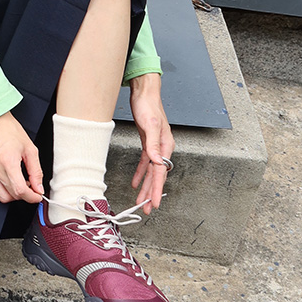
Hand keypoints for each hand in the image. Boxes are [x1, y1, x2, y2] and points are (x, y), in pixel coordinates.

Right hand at [0, 111, 43, 204]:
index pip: (20, 190)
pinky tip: (10, 178)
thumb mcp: (30, 149)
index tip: (38, 195)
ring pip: (1, 196)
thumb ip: (36, 171)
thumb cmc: (10, 131)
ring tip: (20, 181)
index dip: (32, 197)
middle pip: (11, 196)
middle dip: (24, 196)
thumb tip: (39, 188)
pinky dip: (4, 188)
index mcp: (8, 162)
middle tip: (31, 186)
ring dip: (13, 194)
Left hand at [129, 73, 173, 214]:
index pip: (160, 172)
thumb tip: (157, 161)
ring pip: (151, 172)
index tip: (153, 204)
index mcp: (166, 145)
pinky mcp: (148, 143)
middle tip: (147, 209)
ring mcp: (156, 146)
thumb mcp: (150, 124)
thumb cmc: (148, 105)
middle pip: (157, 175)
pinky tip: (136, 183)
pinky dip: (140, 174)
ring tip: (141, 201)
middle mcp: (163, 148)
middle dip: (152, 193)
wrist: (144, 92)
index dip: (156, 189)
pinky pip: (145, 163)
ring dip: (146, 186)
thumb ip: (153, 144)